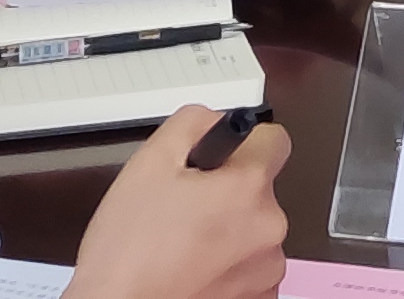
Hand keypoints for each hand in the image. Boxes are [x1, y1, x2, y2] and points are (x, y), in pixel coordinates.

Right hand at [70, 106, 288, 298]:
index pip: (275, 140)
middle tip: (185, 208)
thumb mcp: (150, 160)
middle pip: (259, 189)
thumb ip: (195, 123)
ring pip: (254, 230)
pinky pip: (250, 266)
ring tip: (183, 244)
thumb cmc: (129, 250)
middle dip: (228, 192)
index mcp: (249, 186)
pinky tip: (193, 269)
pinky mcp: (258, 297)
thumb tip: (218, 122)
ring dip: (228, 232)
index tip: (221, 160)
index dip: (243, 145)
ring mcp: (267, 269)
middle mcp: (270, 227)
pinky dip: (228, 266)